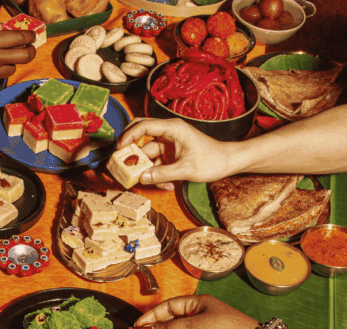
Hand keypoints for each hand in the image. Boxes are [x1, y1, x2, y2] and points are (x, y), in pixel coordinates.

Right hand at [117, 118, 240, 186]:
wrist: (227, 162)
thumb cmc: (212, 160)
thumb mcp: (186, 170)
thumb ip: (163, 174)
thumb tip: (142, 178)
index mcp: (173, 128)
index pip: (144, 126)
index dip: (129, 135)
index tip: (119, 148)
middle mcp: (168, 133)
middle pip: (140, 136)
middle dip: (130, 150)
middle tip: (120, 162)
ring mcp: (168, 144)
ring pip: (147, 154)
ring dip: (147, 169)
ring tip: (150, 182)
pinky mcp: (170, 155)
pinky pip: (156, 164)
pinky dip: (158, 175)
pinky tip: (167, 185)